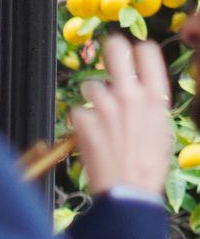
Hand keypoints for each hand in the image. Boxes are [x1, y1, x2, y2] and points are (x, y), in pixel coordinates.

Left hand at [72, 34, 172, 196]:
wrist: (128, 189)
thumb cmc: (148, 164)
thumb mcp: (161, 128)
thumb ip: (149, 105)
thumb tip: (141, 93)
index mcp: (154, 96)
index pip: (147, 53)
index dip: (139, 50)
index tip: (134, 52)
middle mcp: (129, 95)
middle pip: (116, 51)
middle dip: (111, 48)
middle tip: (108, 49)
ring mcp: (105, 107)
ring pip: (91, 85)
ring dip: (92, 96)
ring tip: (98, 114)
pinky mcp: (84, 122)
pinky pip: (77, 111)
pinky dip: (80, 120)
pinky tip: (87, 133)